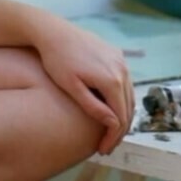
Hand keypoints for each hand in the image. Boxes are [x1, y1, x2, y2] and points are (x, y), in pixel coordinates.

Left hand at [32, 17, 134, 154]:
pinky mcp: (116, 54)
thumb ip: (92, 106)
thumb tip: (114, 124)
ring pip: (128, 96)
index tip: (102, 150)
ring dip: (121, 115)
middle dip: (118, 130)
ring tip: (108, 131)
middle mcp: (122, 70)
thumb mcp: (70, 86)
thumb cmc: (55, 60)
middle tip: (106, 146)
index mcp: (112, 80)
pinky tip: (109, 108)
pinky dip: (120, 98)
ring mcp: (121, 60)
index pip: (120, 118)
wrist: (51, 30)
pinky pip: (124, 82)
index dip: (112, 137)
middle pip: (128, 109)